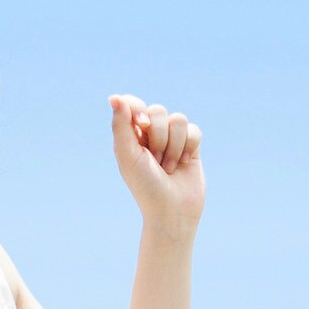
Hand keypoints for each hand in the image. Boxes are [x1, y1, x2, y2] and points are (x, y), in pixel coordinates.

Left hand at [110, 94, 205, 233]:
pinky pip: (194, 130)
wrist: (172, 211)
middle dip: (158, 136)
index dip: (139, 110)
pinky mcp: (191, 146)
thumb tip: (114, 97)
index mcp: (131, 135)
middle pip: (158, 111)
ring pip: (178, 119)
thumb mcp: (128, 156)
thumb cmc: (145, 186)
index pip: (133, 104)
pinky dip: (189, 147)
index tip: (142, 125)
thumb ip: (120, 125)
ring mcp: (172, 139)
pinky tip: (183, 163)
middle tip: (154, 159)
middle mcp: (151, 134)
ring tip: (168, 166)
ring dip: (174, 145)